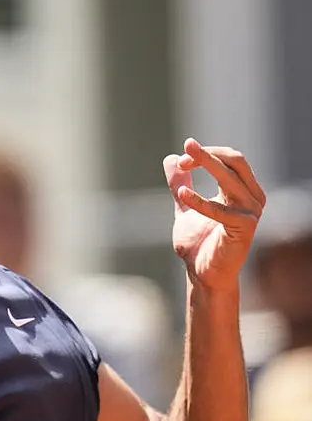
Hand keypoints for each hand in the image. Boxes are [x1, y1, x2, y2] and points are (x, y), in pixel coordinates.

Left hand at [164, 138, 265, 291]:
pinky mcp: (245, 229)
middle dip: (210, 153)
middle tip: (187, 146)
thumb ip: (180, 184)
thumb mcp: (185, 207)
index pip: (230, 159)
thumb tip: (170, 158)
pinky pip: (221, 210)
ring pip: (231, 179)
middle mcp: (251, 198)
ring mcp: (251, 213)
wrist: (202, 273)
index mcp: (241, 190)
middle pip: (236, 162)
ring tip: (182, 163)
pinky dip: (200, 201)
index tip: (180, 158)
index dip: (206, 154)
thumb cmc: (199, 243)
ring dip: (207, 166)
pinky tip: (182, 194)